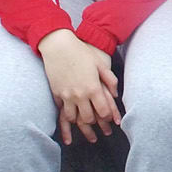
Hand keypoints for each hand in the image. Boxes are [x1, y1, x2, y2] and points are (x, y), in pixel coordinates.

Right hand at [38, 29, 120, 143]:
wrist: (59, 46)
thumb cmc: (81, 52)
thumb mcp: (100, 64)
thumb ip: (110, 80)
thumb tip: (116, 94)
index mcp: (93, 87)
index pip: (103, 111)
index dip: (108, 118)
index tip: (110, 119)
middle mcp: (80, 95)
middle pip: (88, 119)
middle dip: (95, 123)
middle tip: (99, 126)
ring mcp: (66, 95)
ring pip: (73, 118)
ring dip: (79, 122)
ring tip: (84, 123)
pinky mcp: (56, 94)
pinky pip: (61, 111)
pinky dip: (66, 116)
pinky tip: (70, 118)